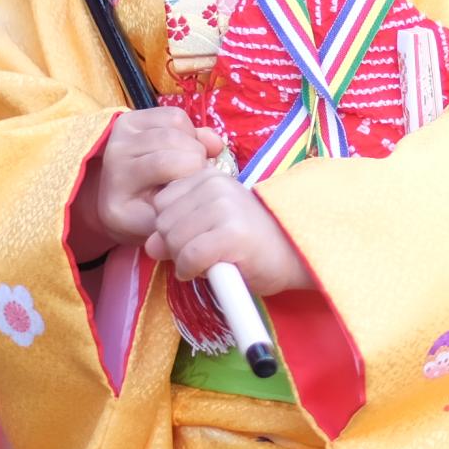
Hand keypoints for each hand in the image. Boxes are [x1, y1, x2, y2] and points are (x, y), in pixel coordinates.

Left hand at [71, 108, 223, 260]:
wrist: (117, 202)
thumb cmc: (145, 215)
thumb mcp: (165, 220)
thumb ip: (189, 194)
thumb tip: (216, 146)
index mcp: (119, 182)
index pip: (163, 162)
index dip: (191, 170)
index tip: (197, 184)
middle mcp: (115, 152)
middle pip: (172, 138)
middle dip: (196, 154)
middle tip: (198, 172)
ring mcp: (121, 131)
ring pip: (176, 122)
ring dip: (194, 141)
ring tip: (190, 161)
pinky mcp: (130, 117)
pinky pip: (173, 114)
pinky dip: (188, 129)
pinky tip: (182, 148)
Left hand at [144, 170, 313, 297]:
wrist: (298, 254)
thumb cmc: (255, 242)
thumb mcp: (212, 226)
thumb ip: (178, 228)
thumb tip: (150, 245)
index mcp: (210, 176)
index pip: (162, 203)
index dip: (173, 227)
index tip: (199, 237)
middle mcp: (215, 186)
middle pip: (163, 222)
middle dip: (175, 246)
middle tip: (205, 254)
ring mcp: (224, 208)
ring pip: (173, 240)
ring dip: (184, 260)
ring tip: (211, 261)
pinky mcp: (231, 233)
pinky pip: (188, 256)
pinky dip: (192, 271)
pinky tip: (209, 271)